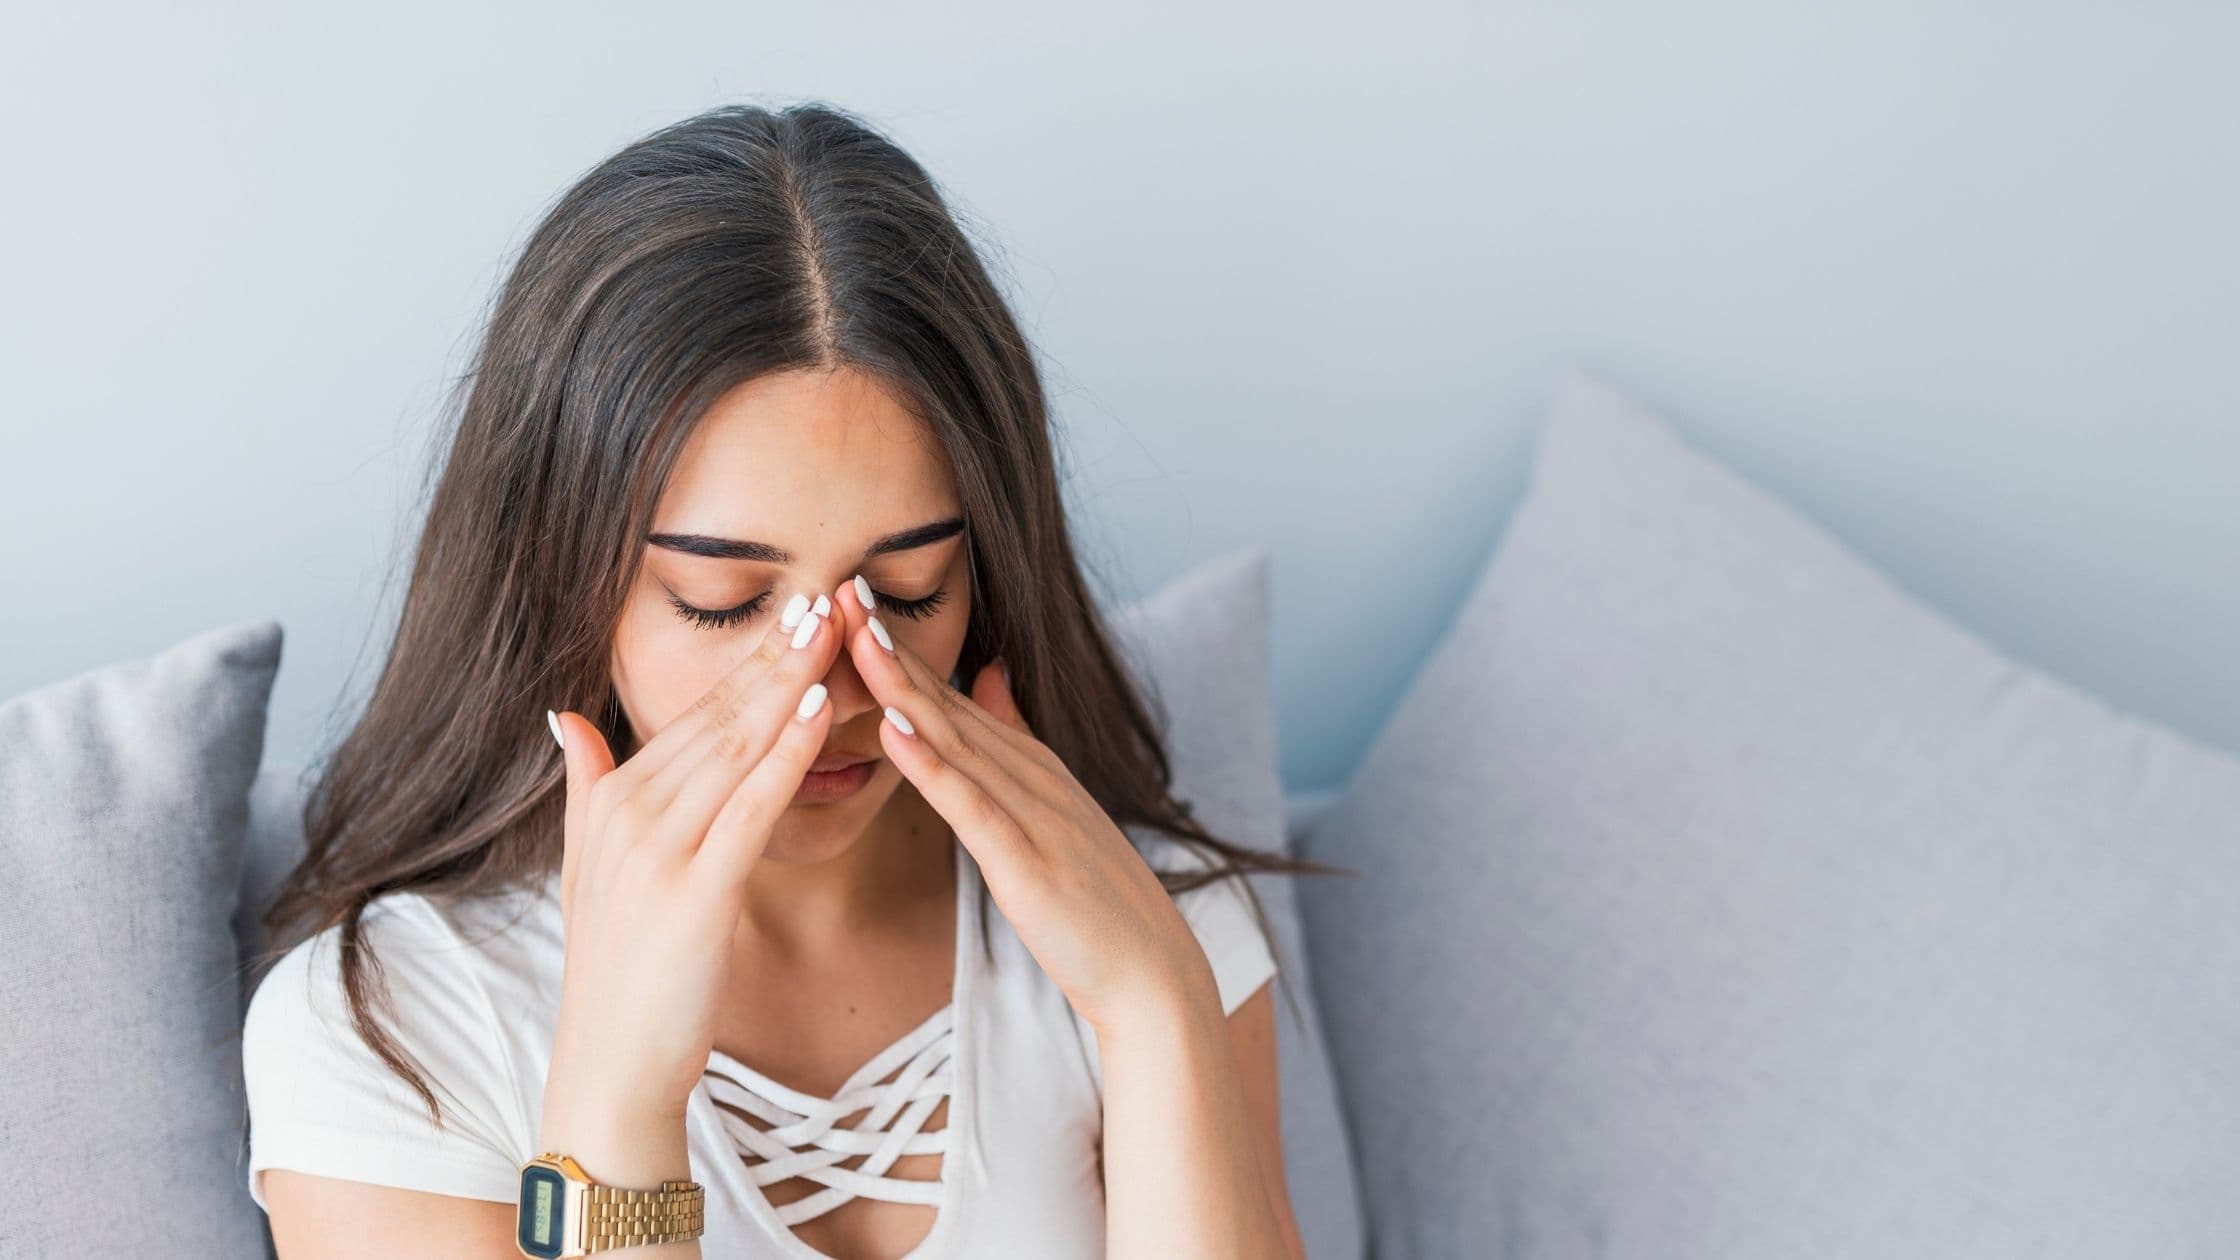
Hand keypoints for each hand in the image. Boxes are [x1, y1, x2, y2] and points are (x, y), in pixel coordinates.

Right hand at [544, 592, 843, 1120]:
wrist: (610, 1067)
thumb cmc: (619, 974)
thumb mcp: (591, 869)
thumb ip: (586, 786)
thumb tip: (566, 717)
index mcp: (615, 801)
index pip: (695, 715)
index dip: (750, 663)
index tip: (797, 611)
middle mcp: (631, 814)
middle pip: (718, 717)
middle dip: (776, 655)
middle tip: (828, 595)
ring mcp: (659, 851)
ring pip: (736, 749)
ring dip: (789, 686)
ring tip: (833, 632)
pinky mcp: (694, 893)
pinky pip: (748, 809)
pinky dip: (785, 757)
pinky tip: (818, 714)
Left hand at [828, 581, 1213, 1035]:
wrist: (1150, 971)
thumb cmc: (1093, 899)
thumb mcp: (1052, 804)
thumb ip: (1014, 738)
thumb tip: (987, 672)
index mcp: (1026, 763)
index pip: (946, 695)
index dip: (895, 645)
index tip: (846, 594)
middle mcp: (1029, 774)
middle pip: (943, 701)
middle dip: (887, 644)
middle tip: (837, 585)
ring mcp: (1031, 814)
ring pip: (951, 739)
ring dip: (899, 685)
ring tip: (853, 634)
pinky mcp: (1027, 862)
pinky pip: (970, 806)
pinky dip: (931, 765)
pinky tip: (893, 729)